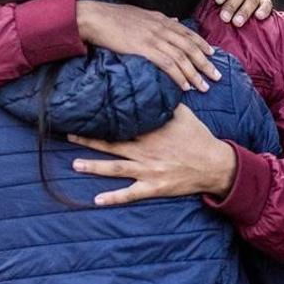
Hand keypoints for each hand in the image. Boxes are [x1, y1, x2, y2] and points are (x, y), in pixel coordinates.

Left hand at [69, 105, 236, 204]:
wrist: (215, 165)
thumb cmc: (199, 137)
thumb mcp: (183, 114)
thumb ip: (165, 102)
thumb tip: (153, 82)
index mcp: (151, 131)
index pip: (122, 122)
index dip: (103, 118)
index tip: (84, 113)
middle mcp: (146, 150)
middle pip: (112, 144)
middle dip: (89, 139)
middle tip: (68, 135)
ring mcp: (149, 170)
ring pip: (116, 168)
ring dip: (94, 166)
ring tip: (74, 164)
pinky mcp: (154, 187)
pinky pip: (130, 194)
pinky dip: (113, 198)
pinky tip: (96, 200)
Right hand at [76, 1, 220, 91]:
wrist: (96, 17)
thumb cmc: (114, 17)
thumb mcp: (141, 14)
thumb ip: (159, 19)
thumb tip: (174, 21)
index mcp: (161, 19)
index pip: (188, 33)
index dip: (202, 45)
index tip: (212, 55)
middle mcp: (162, 28)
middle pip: (190, 47)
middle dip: (205, 63)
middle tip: (216, 77)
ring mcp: (154, 38)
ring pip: (182, 58)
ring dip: (195, 74)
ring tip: (204, 87)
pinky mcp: (144, 49)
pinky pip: (168, 65)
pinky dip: (179, 76)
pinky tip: (185, 86)